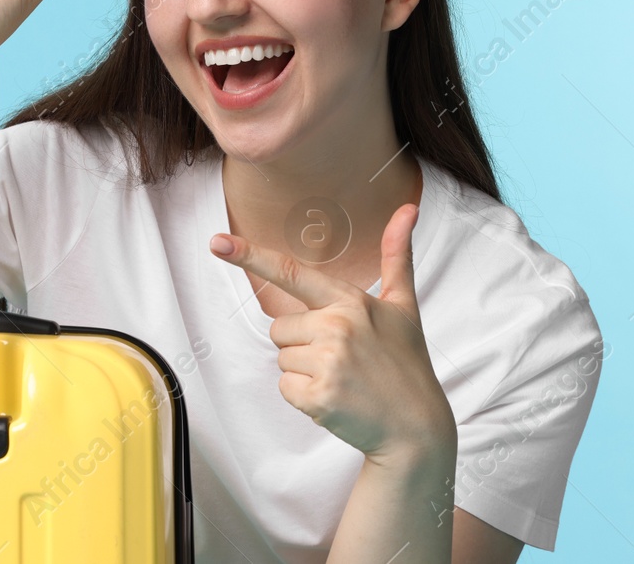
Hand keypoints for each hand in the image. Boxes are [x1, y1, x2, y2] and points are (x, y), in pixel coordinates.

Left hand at [209, 203, 455, 464]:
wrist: (417, 427)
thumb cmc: (406, 361)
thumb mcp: (403, 305)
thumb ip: (396, 254)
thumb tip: (409, 206)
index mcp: (350, 300)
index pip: (291, 273)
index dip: (250, 256)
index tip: (217, 243)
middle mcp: (337, 326)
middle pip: (280, 328)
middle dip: (303, 344)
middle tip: (343, 359)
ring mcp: (328, 362)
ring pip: (282, 358)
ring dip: (304, 372)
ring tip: (343, 379)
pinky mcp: (319, 396)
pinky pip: (285, 387)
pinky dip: (305, 397)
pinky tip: (337, 399)